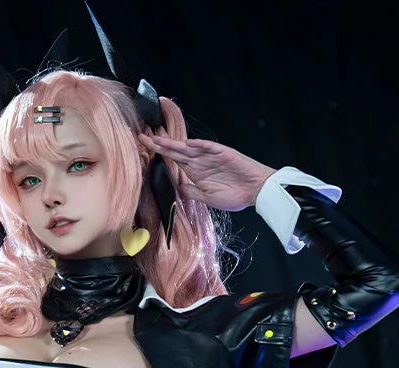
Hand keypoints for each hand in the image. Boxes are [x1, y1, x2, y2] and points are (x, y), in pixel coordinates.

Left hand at [139, 134, 275, 211]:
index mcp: (195, 172)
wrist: (256, 192)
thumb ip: (191, 191)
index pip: (173, 160)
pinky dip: (199, 145)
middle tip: (142, 137)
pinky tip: (187, 143)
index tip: (144, 149)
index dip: (159, 154)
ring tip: (158, 139)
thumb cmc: (234, 195)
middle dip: (159, 144)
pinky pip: (209, 147)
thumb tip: (176, 187)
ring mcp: (211, 156)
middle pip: (176, 150)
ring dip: (174, 143)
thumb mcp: (208, 198)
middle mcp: (200, 162)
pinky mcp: (224, 153)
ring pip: (188, 147)